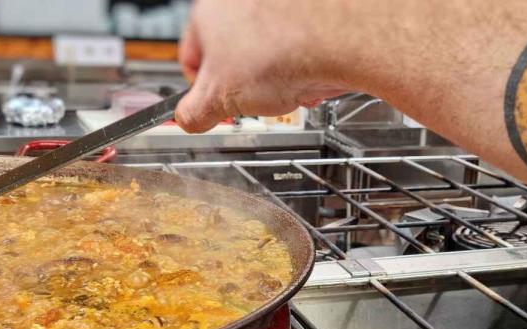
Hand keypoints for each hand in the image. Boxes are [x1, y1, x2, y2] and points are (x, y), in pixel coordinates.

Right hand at [176, 0, 351, 132]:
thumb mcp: (218, 98)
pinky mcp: (308, 15)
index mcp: (209, 11)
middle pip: (234, 58)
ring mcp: (278, 7)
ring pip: (268, 55)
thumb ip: (193, 112)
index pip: (192, 60)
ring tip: (287, 91)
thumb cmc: (280, 53)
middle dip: (246, 87)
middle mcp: (241, 1)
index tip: (213, 110)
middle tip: (255, 103)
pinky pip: (297, 48)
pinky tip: (309, 80)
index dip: (202, 93)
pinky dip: (301, 67)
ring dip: (276, 81)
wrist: (339, 38)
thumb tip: (187, 119)